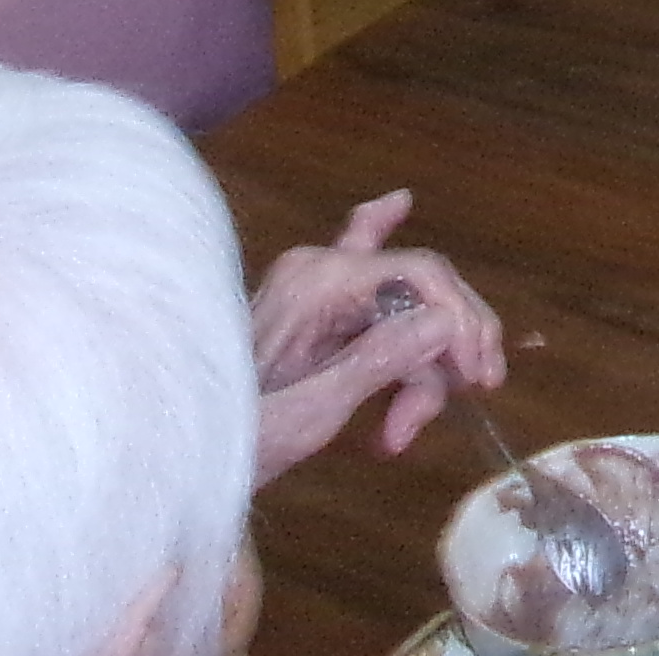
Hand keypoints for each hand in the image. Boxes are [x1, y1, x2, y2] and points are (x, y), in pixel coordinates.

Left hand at [246, 188, 508, 480]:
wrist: (181, 452)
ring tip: (397, 436)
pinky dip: (383, 252)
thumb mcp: (311, 412)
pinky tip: (396, 205)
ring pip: (404, 305)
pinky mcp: (311, 305)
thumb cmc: (237, 439)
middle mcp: (321, 268)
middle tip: (473, 394)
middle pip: (420, 287)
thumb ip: (377, 362)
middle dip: (449, 344)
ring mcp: (315, 283)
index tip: (477, 380)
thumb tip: (445, 323)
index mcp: (319, 283)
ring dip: (417, 369)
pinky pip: (361, 270)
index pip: (419, 275)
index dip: (460, 321)